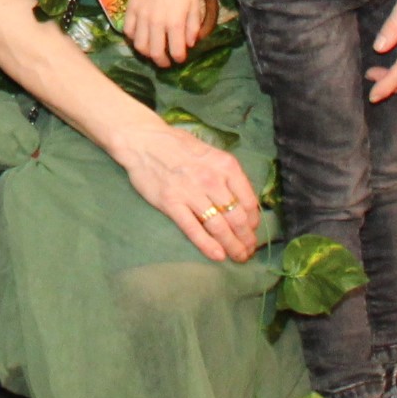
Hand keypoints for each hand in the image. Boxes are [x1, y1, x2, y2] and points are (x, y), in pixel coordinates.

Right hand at [112, 118, 261, 262]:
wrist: (142, 140)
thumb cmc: (177, 144)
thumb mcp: (210, 152)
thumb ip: (226, 174)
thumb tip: (241, 200)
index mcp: (225, 165)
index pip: (248, 201)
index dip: (253, 221)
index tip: (253, 231)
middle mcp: (212, 180)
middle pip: (237, 218)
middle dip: (246, 238)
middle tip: (248, 250)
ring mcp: (191, 192)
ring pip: (219, 227)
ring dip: (232, 245)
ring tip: (238, 257)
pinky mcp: (172, 203)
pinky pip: (194, 229)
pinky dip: (208, 245)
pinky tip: (218, 256)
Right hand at [122, 0, 207, 67]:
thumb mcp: (195, 5)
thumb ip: (193, 27)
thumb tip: (189, 44)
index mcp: (174, 23)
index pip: (176, 51)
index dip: (179, 58)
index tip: (180, 58)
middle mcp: (156, 23)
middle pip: (155, 53)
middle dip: (162, 62)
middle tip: (165, 61)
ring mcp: (141, 17)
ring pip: (139, 46)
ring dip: (146, 53)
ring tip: (152, 52)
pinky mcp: (131, 10)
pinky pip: (127, 31)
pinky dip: (132, 38)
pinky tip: (139, 37)